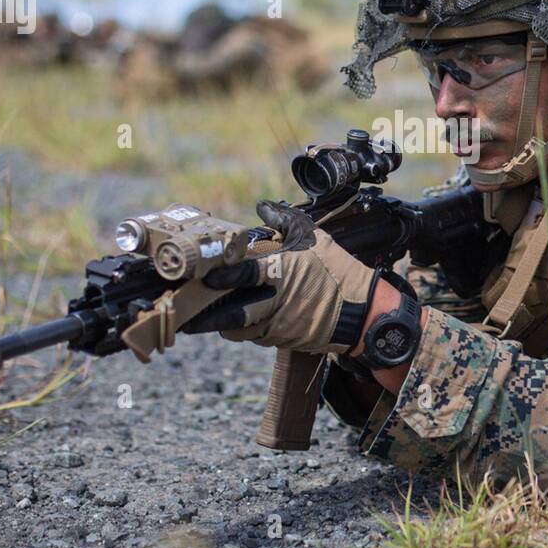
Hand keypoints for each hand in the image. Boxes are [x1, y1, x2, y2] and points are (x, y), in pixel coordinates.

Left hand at [180, 200, 377, 352]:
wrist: (362, 313)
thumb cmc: (339, 271)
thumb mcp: (316, 238)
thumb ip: (285, 222)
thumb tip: (262, 208)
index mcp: (283, 271)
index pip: (245, 274)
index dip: (222, 277)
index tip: (205, 278)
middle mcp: (277, 300)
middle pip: (233, 312)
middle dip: (206, 316)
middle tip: (185, 312)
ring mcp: (279, 324)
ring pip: (241, 328)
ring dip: (222, 324)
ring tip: (201, 318)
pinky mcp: (283, 339)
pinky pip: (256, 335)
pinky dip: (244, 328)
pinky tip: (235, 321)